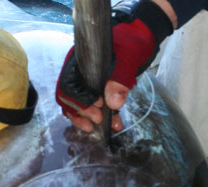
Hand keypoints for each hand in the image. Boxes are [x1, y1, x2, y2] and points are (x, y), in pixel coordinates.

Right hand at [55, 0, 174, 132]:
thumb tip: (112, 103)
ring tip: (105, 127)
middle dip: (83, 113)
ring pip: (79, 107)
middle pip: (68, 100)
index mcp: (77, 62)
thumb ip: (119, 79)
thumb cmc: (130, 42)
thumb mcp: (127, 58)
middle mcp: (78, 74)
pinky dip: (103, 118)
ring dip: (90, 120)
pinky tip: (115, 123)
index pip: (66, 87)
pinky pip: (94, 108)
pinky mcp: (98, 92)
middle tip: (99, 120)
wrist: (141, 38)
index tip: (98, 105)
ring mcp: (87, 83)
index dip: (79, 100)